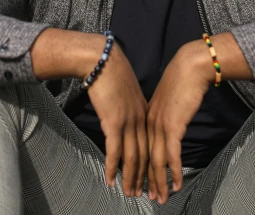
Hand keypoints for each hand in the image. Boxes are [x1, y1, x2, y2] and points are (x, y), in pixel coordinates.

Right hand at [30, 29, 148, 197]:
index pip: (151, 143)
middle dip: (146, 177)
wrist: (102, 59)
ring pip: (133, 157)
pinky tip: (111, 181)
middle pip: (145, 154)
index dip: (152, 163)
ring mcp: (128, 121)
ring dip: (131, 178)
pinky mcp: (114, 121)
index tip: (152, 178)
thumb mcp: (127, 90)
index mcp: (145, 111)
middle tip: (146, 195)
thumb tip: (126, 116)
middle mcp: (140, 118)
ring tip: (129, 194)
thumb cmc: (111, 72)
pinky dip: (113, 168)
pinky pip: (115, 151)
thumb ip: (130, 105)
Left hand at [146, 41, 212, 204]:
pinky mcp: (173, 126)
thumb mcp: (168, 98)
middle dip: (146, 180)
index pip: (141, 147)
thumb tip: (168, 123)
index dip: (140, 167)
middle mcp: (149, 122)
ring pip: (157, 160)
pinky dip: (173, 172)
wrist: (191, 66)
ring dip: (159, 182)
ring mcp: (160, 125)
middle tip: (146, 198)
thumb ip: (164, 112)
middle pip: (146, 157)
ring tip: (161, 199)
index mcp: (146, 116)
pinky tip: (176, 185)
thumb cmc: (183, 79)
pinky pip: (172, 155)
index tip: (139, 181)